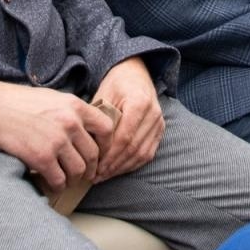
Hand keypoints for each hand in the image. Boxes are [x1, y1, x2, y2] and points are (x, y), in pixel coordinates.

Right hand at [0, 83, 115, 188]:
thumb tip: (87, 131)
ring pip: (79, 170)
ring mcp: (57, 141)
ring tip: (66, 180)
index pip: (106, 128)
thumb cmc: (20, 102)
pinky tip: (52, 184)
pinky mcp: (41, 157)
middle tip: (84, 174)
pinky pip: (59, 180)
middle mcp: (70, 123)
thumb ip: (72, 112)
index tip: (99, 153)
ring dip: (73, 179)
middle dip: (90, 168)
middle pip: (93, 154)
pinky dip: (57, 186)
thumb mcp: (53, 98)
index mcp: (76, 106)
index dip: (106, 144)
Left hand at [93, 57, 164, 180]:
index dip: (109, 156)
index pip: (124, 137)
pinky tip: (118, 170)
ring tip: (105, 176)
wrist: (134, 72)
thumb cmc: (115, 84)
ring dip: (122, 168)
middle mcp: (153, 113)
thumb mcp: (103, 96)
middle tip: (97, 176)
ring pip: (142, 154)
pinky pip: (148, 153)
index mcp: (139, 102)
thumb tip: (89, 148)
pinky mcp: (160, 129)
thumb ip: (100, 120)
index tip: (95, 167)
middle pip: (133, 148)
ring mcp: (159, 122)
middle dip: (114, 166)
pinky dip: (133, 164)